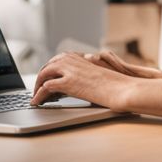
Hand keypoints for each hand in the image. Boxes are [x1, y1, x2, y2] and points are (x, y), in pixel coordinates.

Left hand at [30, 51, 161, 113]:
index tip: (49, 77)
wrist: (127, 90)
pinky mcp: (69, 82)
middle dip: (43, 75)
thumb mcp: (106, 77)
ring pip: (45, 73)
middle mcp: (77, 61)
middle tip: (38, 87)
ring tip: (35, 96)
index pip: (63, 58)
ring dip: (37, 84)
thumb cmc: (123, 86)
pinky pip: (47, 87)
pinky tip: (37, 102)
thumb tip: (86, 85)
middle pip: (51, 64)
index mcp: (86, 59)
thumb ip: (93, 76)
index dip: (53, 68)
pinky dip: (38, 95)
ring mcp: (72, 70)